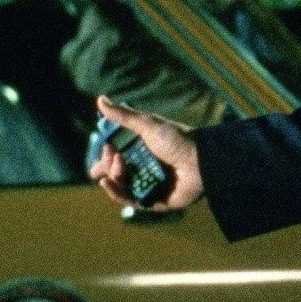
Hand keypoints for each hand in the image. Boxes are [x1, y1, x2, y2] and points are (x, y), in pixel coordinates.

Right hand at [90, 95, 204, 211]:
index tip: (107, 148)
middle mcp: (141, 169)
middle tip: (115, 158)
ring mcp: (147, 185)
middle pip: (112, 172)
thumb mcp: (148, 125)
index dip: (105, 155)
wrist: (200, 160)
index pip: (113, 156)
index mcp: (140, 151)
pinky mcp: (153, 201)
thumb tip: (99, 99)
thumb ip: (123, 116)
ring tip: (119, 166)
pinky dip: (116, 193)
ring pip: (118, 187)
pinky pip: (130, 201)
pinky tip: (108, 183)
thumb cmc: (178, 139)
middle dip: (107, 166)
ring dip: (113, 176)